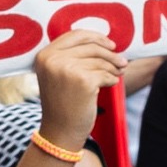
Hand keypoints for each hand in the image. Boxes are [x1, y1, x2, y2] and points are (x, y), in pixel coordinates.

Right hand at [32, 30, 125, 147]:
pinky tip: (110, 85)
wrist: (60, 131)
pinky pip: (106, 74)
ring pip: (101, 61)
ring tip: (118, 74)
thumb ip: (72, 56)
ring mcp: (67, 69)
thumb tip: (105, 42)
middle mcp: (53, 60)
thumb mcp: (58, 75)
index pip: (75, 35)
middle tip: (122, 62)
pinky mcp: (83, 81)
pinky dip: (112, 79)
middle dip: (111, 54)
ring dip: (113, 68)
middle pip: (91, 47)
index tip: (111, 45)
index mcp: (44, 55)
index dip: (96, 37)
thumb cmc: (63, 103)